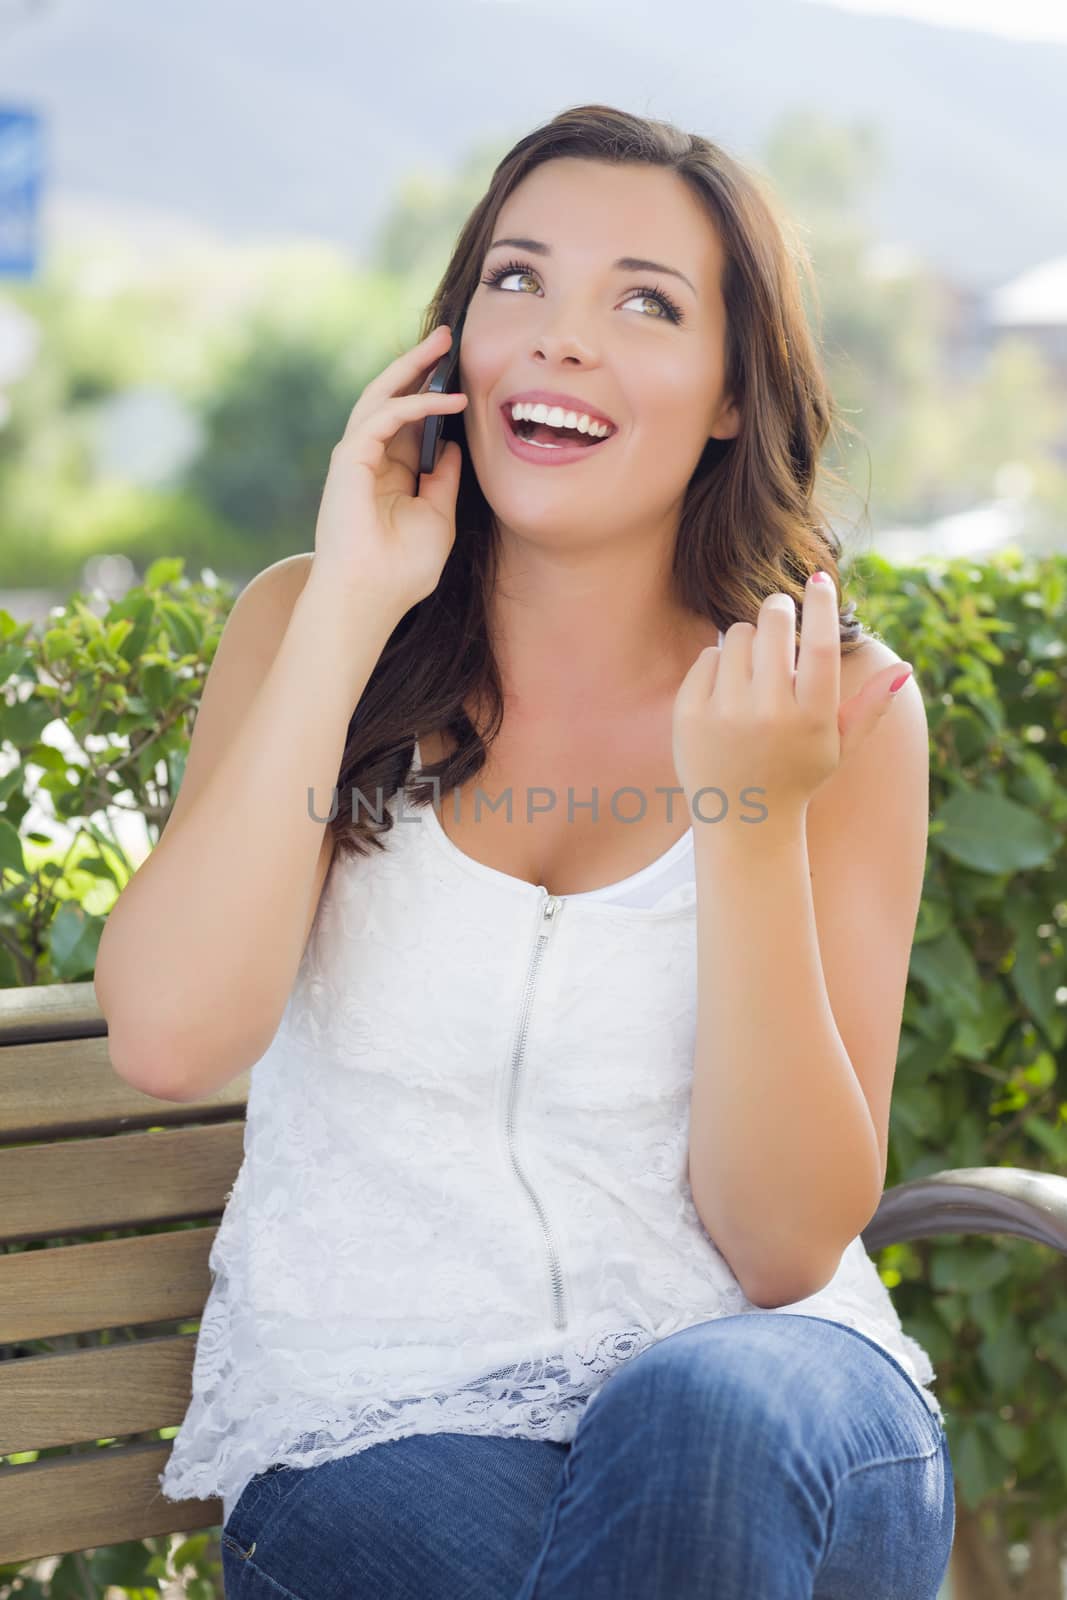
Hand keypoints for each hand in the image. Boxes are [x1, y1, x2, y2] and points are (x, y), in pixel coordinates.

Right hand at [307, 322, 468, 620]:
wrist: (370, 599)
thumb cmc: (402, 571)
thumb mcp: (438, 518)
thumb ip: (444, 481)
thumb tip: (455, 448)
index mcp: (388, 475)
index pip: (410, 423)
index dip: (432, 396)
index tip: (461, 374)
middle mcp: (369, 461)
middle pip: (393, 399)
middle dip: (419, 367)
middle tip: (448, 338)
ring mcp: (355, 458)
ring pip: (381, 396)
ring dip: (412, 368)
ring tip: (443, 344)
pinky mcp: (349, 459)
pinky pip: (384, 417)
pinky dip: (416, 405)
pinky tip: (449, 401)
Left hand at [672, 573, 912, 823]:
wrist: (743, 822)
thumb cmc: (797, 776)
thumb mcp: (839, 747)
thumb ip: (870, 707)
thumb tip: (904, 667)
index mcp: (812, 717)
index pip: (820, 644)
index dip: (822, 604)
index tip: (820, 578)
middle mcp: (769, 714)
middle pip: (774, 624)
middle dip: (778, 610)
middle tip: (779, 615)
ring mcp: (726, 714)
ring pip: (736, 635)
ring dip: (747, 639)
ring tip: (754, 667)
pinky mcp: (690, 715)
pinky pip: (706, 658)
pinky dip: (718, 664)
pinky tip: (727, 691)